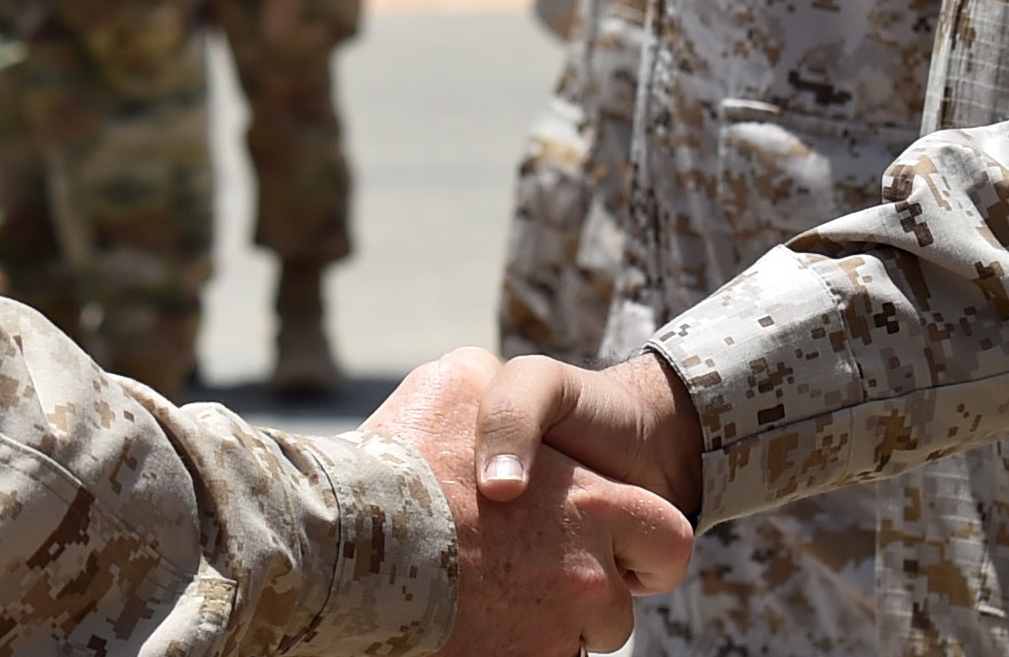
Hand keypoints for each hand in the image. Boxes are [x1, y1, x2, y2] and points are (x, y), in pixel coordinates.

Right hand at [366, 351, 691, 656]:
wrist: (339, 546)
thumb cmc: (405, 457)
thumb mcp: (462, 379)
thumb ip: (506, 396)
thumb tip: (506, 411)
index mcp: (594, 506)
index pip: (669, 543)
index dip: (645, 547)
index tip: (610, 548)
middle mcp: (585, 580)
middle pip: (614, 611)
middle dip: (579, 601)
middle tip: (525, 577)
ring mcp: (548, 640)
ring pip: (566, 648)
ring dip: (536, 632)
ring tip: (483, 602)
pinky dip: (499, 652)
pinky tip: (458, 629)